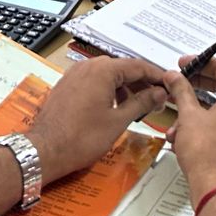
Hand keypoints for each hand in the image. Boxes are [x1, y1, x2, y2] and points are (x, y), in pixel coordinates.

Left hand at [27, 55, 168, 182]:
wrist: (45, 150)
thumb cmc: (83, 137)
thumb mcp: (118, 121)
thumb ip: (141, 102)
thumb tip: (159, 92)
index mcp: (104, 70)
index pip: (138, 66)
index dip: (156, 76)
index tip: (169, 86)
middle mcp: (89, 65)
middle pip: (123, 68)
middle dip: (141, 83)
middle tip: (156, 100)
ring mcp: (75, 73)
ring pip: (107, 74)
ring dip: (124, 87)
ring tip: (136, 106)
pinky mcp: (67, 84)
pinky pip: (93, 80)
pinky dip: (108, 90)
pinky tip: (114, 107)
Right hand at [162, 57, 215, 197]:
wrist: (214, 187)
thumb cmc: (207, 153)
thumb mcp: (188, 114)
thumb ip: (181, 90)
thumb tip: (175, 77)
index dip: (201, 63)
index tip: (186, 63)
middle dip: (198, 84)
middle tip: (182, 80)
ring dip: (198, 107)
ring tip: (177, 109)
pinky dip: (205, 122)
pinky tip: (183, 131)